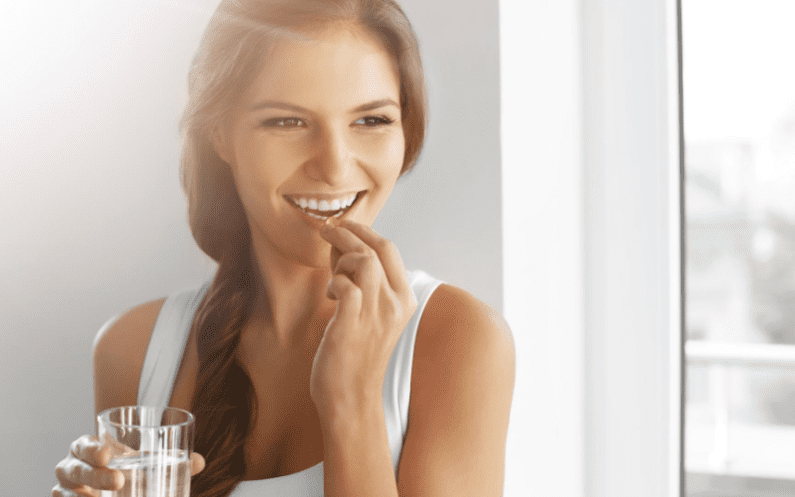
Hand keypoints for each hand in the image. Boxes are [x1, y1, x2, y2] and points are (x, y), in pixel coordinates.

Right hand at [52, 433, 205, 496]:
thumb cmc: (128, 469)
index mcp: (88, 449)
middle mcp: (71, 468)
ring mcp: (65, 491)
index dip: (92, 449)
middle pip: (73, 470)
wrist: (114, 488)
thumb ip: (170, 460)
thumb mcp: (146, 463)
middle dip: (93, 476)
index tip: (109, 455)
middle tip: (118, 482)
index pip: (83, 445)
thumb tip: (199, 462)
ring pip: (63, 493)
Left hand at [312, 219, 417, 416]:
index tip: (344, 225)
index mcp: (405, 298)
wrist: (351, 397)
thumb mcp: (370, 313)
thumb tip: (342, 245)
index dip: (364, 231)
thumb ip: (362, 279)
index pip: (389, 248)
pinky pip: (345, 286)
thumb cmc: (355, 354)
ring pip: (364, 262)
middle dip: (349, 232)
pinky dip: (335, 282)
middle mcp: (395, 304)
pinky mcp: (352, 325)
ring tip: (333, 275)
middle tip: (327, 229)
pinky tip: (331, 295)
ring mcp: (376, 315)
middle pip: (376, 248)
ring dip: (342, 258)